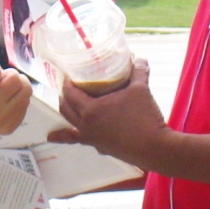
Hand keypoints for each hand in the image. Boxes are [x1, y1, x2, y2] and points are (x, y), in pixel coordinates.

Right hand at [0, 66, 31, 138]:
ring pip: (26, 99)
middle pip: (26, 90)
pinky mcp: (11, 128)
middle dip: (18, 81)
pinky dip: (18, 102)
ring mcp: (9, 123)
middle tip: (5, 81)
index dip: (9, 73)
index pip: (15, 80)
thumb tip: (0, 70)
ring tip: (4, 92)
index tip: (0, 75)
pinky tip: (6, 102)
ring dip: (18, 92)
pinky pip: (23, 110)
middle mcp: (4, 114)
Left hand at [49, 58, 167, 165]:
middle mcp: (87, 126)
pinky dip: (83, 138)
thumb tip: (139, 59)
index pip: (71, 95)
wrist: (154, 147)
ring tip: (55, 130)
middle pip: (66, 112)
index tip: (66, 77)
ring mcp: (94, 140)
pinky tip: (85, 138)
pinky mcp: (104, 149)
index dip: (66, 85)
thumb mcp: (141, 90)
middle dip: (63, 101)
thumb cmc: (144, 117)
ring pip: (72, 132)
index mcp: (90, 110)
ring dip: (65, 126)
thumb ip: (138, 72)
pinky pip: (87, 142)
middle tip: (64, 93)